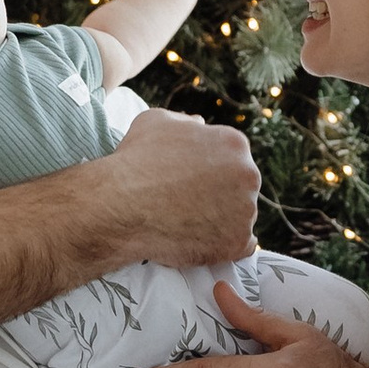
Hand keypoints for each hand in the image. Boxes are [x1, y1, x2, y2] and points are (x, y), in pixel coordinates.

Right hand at [92, 109, 259, 269]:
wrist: (120, 205)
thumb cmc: (135, 161)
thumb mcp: (156, 121)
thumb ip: (186, 121)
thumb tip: (199, 124)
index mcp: (234, 143)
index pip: (233, 158)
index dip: (211, 171)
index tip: (192, 182)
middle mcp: (248, 174)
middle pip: (241, 187)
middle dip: (221, 194)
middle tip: (190, 204)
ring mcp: (245, 211)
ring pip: (241, 216)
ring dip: (222, 220)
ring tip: (189, 223)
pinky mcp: (236, 242)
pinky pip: (241, 246)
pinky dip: (224, 246)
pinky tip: (202, 242)